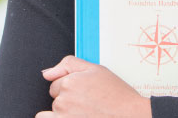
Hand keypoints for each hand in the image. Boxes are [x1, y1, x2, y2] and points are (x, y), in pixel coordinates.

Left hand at [36, 55, 151, 117]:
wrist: (130, 115)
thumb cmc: (117, 95)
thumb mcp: (96, 70)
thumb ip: (69, 65)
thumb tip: (47, 72)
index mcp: (70, 82)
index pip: (57, 83)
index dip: (70, 86)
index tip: (83, 91)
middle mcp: (64, 100)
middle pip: (56, 98)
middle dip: (68, 99)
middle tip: (87, 102)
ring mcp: (64, 115)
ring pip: (55, 111)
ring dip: (65, 111)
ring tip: (84, 112)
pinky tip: (71, 116)